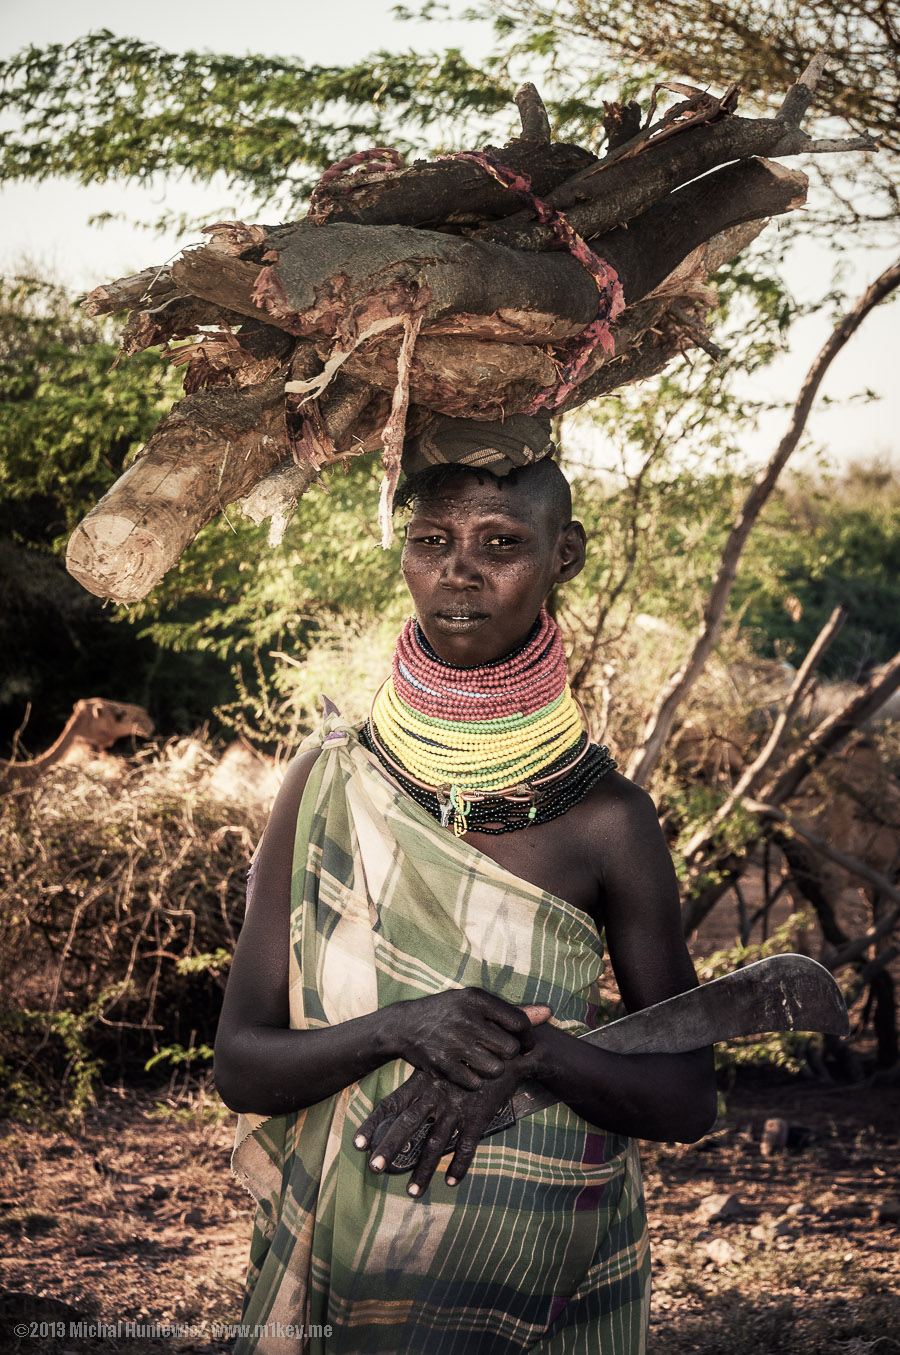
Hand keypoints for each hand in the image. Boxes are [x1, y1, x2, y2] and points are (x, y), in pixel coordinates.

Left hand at [354, 1060, 529, 1197]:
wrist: (507, 1051)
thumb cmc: (469, 1056)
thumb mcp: (442, 1061)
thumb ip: (422, 1080)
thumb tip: (401, 1098)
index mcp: (423, 1081)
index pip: (391, 1104)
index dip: (374, 1124)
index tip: (357, 1144)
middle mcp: (435, 1095)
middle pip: (407, 1125)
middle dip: (390, 1148)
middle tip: (374, 1169)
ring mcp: (457, 1107)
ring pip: (435, 1144)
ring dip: (423, 1171)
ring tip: (412, 1193)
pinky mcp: (478, 1116)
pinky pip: (466, 1147)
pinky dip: (459, 1166)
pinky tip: (452, 1182)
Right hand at [385, 989, 549, 1089]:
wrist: (404, 1025)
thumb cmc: (448, 1012)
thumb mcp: (475, 1004)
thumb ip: (512, 1011)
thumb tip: (549, 1013)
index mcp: (476, 998)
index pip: (519, 1022)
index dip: (527, 1038)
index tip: (523, 1044)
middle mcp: (465, 1018)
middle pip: (510, 1049)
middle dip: (509, 1055)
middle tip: (499, 1053)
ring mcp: (452, 1041)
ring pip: (495, 1069)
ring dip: (493, 1070)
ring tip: (483, 1063)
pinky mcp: (441, 1063)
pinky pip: (474, 1083)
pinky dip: (474, 1082)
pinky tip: (466, 1071)